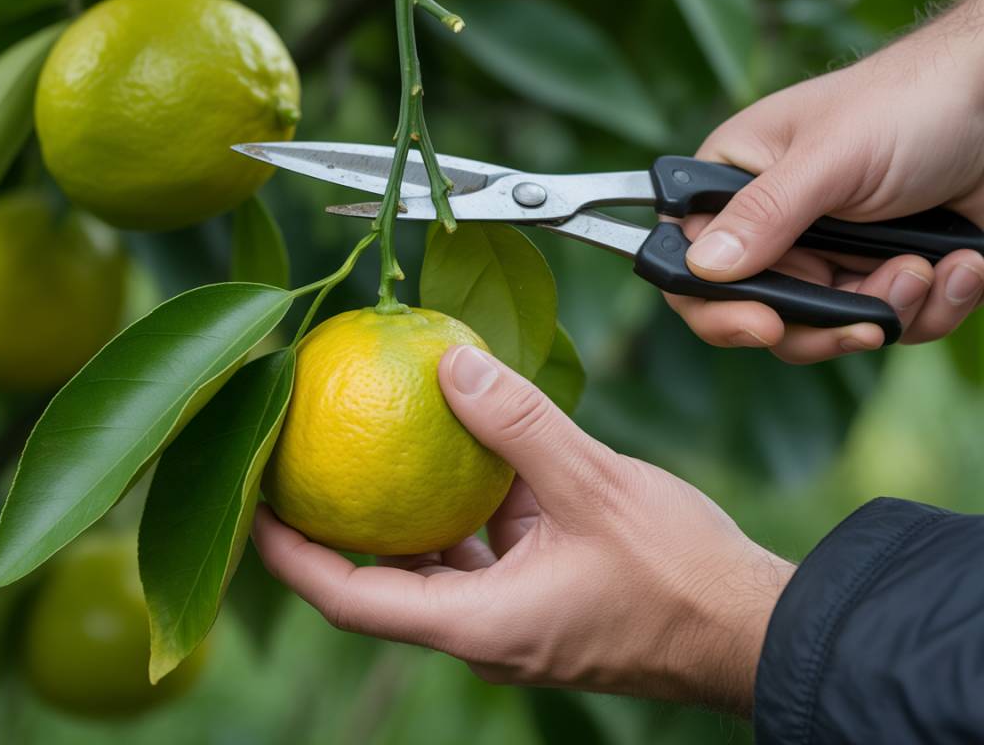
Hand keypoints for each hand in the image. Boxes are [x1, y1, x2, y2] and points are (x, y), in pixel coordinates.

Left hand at [253, 346, 794, 712]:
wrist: (749, 626)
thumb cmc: (681, 577)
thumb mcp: (596, 485)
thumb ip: (521, 424)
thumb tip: (452, 367)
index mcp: (480, 625)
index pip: (352, 599)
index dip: (290, 556)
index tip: (252, 506)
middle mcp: (483, 633)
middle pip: (382, 585)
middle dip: (337, 530)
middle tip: (304, 466)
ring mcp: (512, 622)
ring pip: (435, 567)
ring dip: (406, 515)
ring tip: (373, 449)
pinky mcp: (541, 601)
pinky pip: (483, 556)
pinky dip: (465, 511)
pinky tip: (467, 457)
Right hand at [672, 0, 983, 362]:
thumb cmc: (911, 102)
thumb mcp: (831, 157)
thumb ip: (765, 214)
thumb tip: (702, 267)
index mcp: (737, 185)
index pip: (692, 265)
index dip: (717, 307)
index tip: (764, 325)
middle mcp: (774, 228)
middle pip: (761, 313)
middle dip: (825, 321)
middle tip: (866, 321)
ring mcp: (828, 255)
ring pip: (828, 329)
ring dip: (888, 308)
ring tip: (926, 266)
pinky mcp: (880, 275)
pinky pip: (888, 323)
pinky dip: (931, 306)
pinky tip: (958, 265)